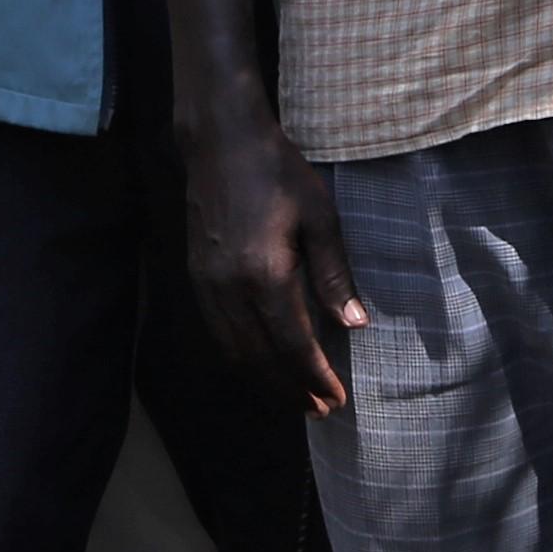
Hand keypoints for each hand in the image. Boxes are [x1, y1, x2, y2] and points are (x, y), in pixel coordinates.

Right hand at [187, 103, 364, 418]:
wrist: (221, 142)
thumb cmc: (278, 173)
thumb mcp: (320, 217)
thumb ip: (334, 276)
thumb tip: (356, 325)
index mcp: (264, 274)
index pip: (292, 343)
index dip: (314, 376)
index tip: (336, 398)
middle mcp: (229, 288)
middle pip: (260, 358)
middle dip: (291, 389)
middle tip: (319, 409)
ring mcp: (206, 284)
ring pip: (234, 351)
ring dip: (264, 380)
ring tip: (294, 395)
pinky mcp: (196, 276)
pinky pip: (218, 333)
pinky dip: (241, 357)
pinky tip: (260, 362)